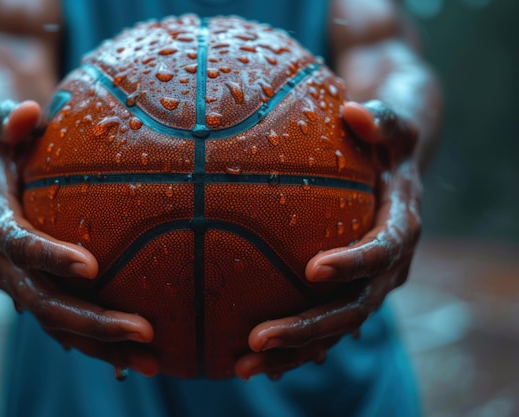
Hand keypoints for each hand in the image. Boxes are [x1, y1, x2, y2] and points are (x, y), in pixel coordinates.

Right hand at [0, 100, 157, 375]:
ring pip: (60, 327)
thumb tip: (25, 112)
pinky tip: (144, 359)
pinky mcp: (44, 297)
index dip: (49, 258)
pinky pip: (72, 329)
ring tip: (153, 361)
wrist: (0, 183)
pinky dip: (104, 347)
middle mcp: (5, 264)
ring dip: (104, 348)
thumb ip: (8, 121)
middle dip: (90, 322)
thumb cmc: (15, 149)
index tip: (91, 268)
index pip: (19, 245)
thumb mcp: (8, 130)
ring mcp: (24, 287)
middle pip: (43, 303)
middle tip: (142, 330)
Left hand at [235, 100, 420, 379]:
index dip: (354, 262)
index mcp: (402, 226)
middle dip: (309, 328)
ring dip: (292, 351)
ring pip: (335, 329)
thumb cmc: (386, 140)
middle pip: (355, 308)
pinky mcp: (350, 291)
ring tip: (242, 367)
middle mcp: (390, 265)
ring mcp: (369, 284)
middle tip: (258, 339)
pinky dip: (294, 347)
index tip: (313, 270)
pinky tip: (254, 361)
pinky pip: (324, 326)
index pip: (383, 250)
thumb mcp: (390, 123)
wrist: (399, 168)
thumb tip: (353, 110)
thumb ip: (380, 119)